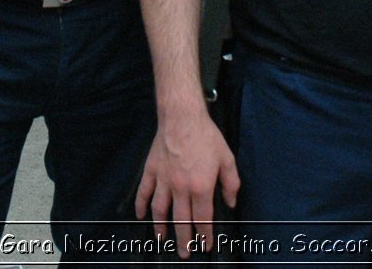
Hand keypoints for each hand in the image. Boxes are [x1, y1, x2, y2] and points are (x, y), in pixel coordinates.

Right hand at [135, 108, 239, 257]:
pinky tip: (140, 216)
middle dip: (183, 240)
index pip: (203, 219)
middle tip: (184, 253)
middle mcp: (180, 188)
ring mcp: (163, 180)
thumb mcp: (227, 159)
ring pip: (159, 210)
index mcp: (201, 187)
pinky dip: (141, 206)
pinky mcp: (151, 171)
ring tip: (162, 239)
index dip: (205, 235)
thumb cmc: (206, 136)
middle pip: (181, 220)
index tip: (206, 246)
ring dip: (161, 228)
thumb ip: (231, 183)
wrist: (182, 117)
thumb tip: (230, 202)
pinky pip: (144, 192)